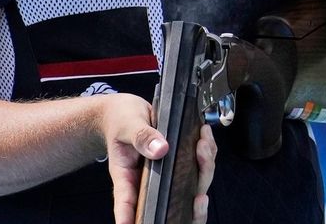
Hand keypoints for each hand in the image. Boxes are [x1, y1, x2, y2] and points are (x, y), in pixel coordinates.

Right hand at [101, 94, 216, 223]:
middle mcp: (147, 181)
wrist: (125, 111)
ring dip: (204, 168)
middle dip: (192, 200)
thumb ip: (142, 137)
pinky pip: (197, 166)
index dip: (131, 219)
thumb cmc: (119, 120)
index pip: (127, 204)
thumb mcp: (127, 124)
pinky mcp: (177, 163)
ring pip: (190, 186)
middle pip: (170, 202)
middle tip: (200, 188)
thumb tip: (161, 150)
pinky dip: (206, 155)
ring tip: (204, 145)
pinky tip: (206, 139)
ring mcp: (164, 174)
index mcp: (127, 176)